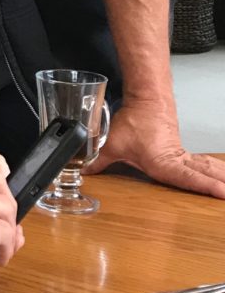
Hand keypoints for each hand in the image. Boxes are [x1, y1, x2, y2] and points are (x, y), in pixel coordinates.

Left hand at [88, 101, 224, 198]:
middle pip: (204, 174)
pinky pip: (204, 163)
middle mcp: (177, 160)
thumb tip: (81, 170)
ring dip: (222, 176)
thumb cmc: (135, 121)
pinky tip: (224, 175)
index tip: (223, 192)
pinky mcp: (184, 152)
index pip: (186, 177)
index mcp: (162, 162)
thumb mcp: (112, 144)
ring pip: (207, 168)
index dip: (204, 186)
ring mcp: (183, 156)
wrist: (148, 100)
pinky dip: (217, 170)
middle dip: (221, 184)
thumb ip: (96, 160)